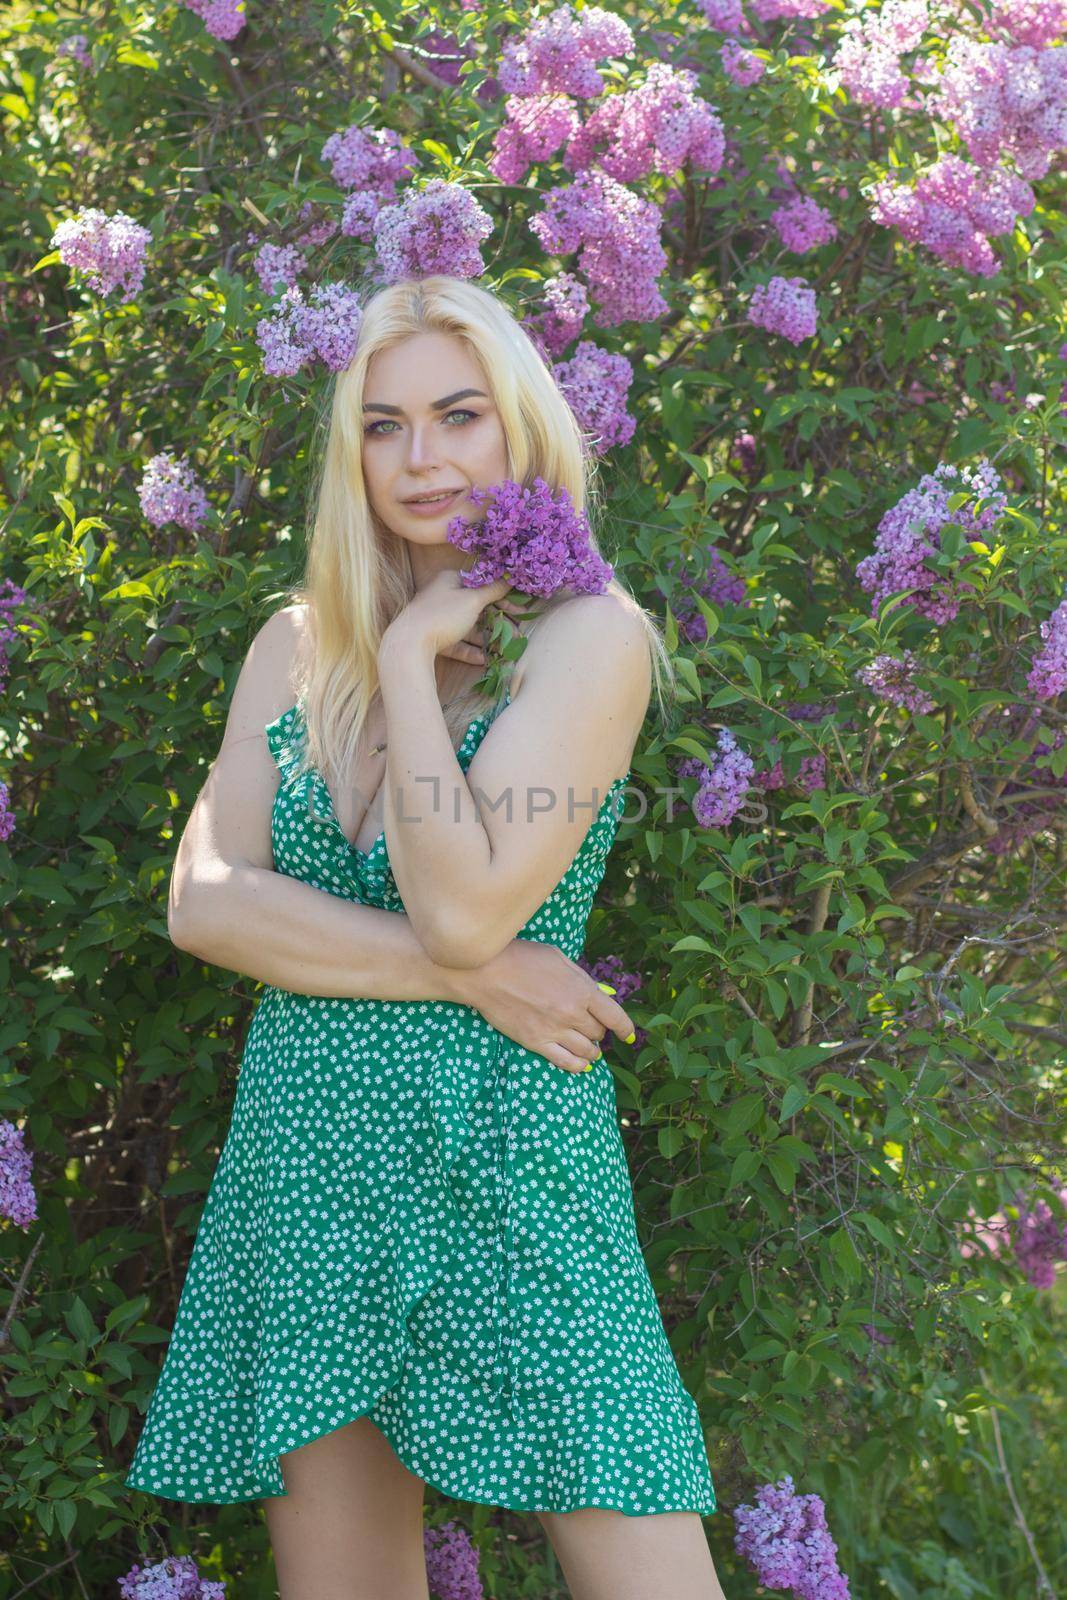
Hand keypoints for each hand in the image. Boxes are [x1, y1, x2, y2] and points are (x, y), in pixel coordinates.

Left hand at [380, 569, 522, 670]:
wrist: (409, 643)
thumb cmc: (443, 615)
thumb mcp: (472, 599)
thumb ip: (493, 589)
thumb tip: (509, 578)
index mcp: (451, 580)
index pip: (482, 585)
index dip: (504, 597)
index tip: (521, 610)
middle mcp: (444, 596)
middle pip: (477, 608)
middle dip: (498, 621)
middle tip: (517, 633)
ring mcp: (438, 618)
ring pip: (468, 627)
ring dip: (487, 638)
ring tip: (504, 649)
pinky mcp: (434, 638)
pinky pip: (456, 643)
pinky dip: (470, 650)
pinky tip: (483, 659)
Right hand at [454, 939, 636, 1074]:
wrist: (486, 972)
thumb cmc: (521, 957)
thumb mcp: (558, 957)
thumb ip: (581, 977)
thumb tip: (600, 993)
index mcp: (581, 990)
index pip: (614, 1016)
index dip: (625, 1028)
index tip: (629, 1035)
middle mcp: (572, 1013)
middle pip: (598, 1033)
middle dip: (600, 1032)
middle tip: (594, 1029)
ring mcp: (554, 1030)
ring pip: (587, 1051)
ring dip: (592, 1051)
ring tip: (590, 1049)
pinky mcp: (536, 1043)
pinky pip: (566, 1062)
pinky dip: (578, 1066)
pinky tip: (581, 1064)